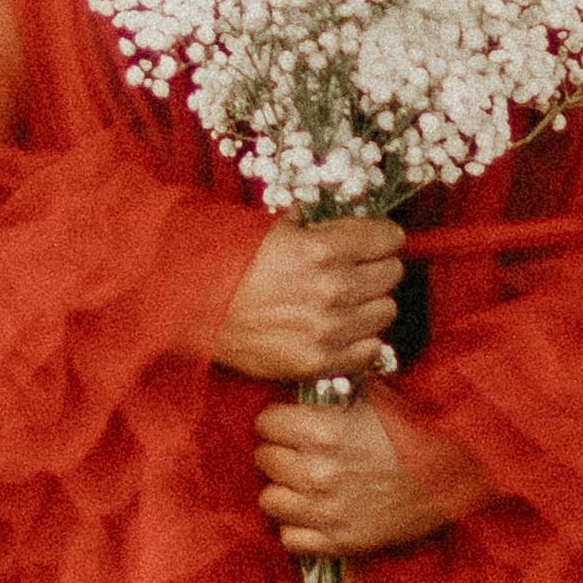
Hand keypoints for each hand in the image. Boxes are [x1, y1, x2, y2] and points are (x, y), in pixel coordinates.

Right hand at [212, 216, 404, 384]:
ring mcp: (327, 330)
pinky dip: (360, 339)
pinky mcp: (318, 362)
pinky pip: (370, 349)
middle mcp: (332, 289)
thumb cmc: (226, 262)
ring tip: (346, 300)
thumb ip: (315, 225)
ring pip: (386, 311)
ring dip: (370, 303)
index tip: (372, 240)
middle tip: (356, 269)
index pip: (388, 238)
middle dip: (377, 267)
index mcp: (321, 249)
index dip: (380, 236)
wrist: (190, 310)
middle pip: (392, 273)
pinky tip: (340, 329)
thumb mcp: (270, 227)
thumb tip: (342, 221)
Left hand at [256, 382, 453, 561]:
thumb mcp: (370, 397)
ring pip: (269, 500)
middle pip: (264, 460)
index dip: (278, 421)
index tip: (291, 425)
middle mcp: (317, 472)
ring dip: (284, 490)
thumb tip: (305, 383)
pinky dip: (298, 527)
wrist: (455, 471)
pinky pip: (290, 538)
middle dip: (279, 452)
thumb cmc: (416, 429)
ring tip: (303, 484)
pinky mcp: (341, 541)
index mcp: (322, 431)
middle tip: (299, 453)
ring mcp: (326, 510)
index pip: (265, 423)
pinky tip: (314, 513)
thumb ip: (331, 394)